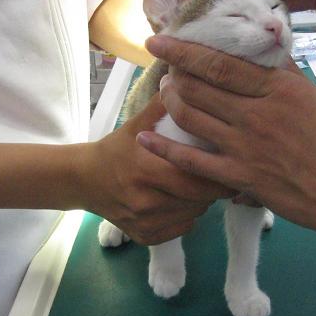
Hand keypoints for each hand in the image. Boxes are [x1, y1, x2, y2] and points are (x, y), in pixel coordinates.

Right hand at [77, 94, 233, 244]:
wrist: (85, 181)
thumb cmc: (117, 150)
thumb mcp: (137, 125)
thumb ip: (163, 105)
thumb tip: (187, 77)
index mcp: (145, 171)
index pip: (194, 179)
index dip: (216, 175)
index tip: (230, 165)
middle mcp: (144, 202)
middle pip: (197, 200)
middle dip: (213, 189)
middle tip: (221, 175)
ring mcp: (144, 223)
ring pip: (192, 216)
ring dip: (201, 203)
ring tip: (201, 187)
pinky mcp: (144, 238)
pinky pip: (181, 230)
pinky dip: (187, 218)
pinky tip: (183, 204)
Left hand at [137, 35, 315, 243]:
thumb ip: (286, 75)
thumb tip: (263, 50)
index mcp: (278, 90)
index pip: (221, 63)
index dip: (186, 50)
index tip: (164, 40)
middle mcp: (257, 115)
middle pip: (200, 87)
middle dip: (173, 72)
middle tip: (162, 64)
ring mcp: (245, 147)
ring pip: (192, 118)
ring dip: (171, 102)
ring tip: (164, 91)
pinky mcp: (239, 177)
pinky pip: (193, 161)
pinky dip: (165, 148)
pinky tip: (146, 138)